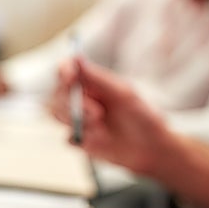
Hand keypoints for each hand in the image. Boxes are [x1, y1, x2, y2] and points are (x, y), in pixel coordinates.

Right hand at [48, 58, 177, 179]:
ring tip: (102, 126)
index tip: (70, 78)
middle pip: (57, 95)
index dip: (64, 72)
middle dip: (74, 104)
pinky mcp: (80, 140)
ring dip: (78, 121)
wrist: (150, 149)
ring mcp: (79, 120)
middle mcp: (82, 100)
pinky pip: (68, 139)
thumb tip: (76, 58)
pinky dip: (81, 139)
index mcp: (91, 84)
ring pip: (58, 116)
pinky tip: (99, 140)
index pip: (66, 71)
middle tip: (98, 113)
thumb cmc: (142, 117)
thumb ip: (97, 78)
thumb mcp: (123, 94)